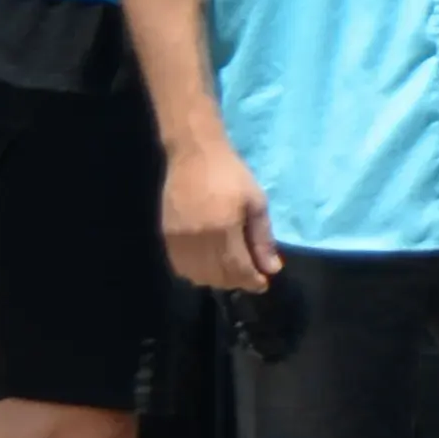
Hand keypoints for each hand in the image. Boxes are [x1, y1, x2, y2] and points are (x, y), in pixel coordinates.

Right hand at [164, 136, 280, 292]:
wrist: (194, 154)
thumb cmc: (231, 175)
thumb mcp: (256, 203)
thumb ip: (263, 239)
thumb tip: (272, 269)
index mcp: (223, 229)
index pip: (237, 269)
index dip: (252, 281)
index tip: (263, 283)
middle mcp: (197, 239)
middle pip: (217, 276)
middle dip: (237, 282)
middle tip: (250, 276)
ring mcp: (178, 239)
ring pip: (197, 275)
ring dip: (217, 280)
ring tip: (232, 271)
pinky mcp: (166, 235)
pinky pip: (180, 266)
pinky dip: (197, 272)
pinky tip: (209, 265)